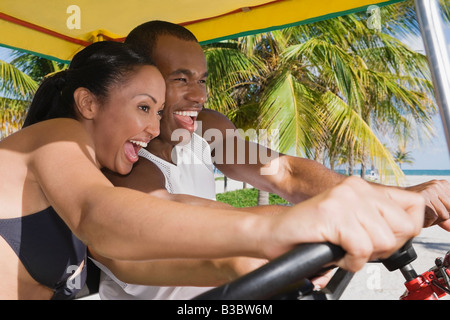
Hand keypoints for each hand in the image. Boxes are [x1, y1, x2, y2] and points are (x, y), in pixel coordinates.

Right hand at [267, 177, 423, 272]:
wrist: (274, 233)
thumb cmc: (311, 232)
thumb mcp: (350, 220)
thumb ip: (376, 219)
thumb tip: (407, 229)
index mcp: (361, 186)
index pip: (412, 203)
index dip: (406, 229)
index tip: (388, 240)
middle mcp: (355, 188)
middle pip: (403, 226)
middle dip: (386, 247)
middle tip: (361, 249)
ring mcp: (343, 199)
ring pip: (383, 240)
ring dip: (364, 256)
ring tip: (343, 251)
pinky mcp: (331, 214)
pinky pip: (361, 248)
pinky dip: (351, 261)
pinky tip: (337, 255)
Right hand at [406, 179, 449, 230]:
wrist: (392, 200)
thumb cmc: (412, 205)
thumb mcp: (432, 210)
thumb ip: (444, 218)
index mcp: (442, 184)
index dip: (445, 214)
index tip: (432, 212)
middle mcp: (437, 184)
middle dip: (439, 218)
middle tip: (425, 214)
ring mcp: (430, 189)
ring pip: (444, 216)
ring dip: (432, 221)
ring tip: (420, 215)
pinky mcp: (423, 197)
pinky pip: (434, 217)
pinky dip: (426, 222)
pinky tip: (417, 216)